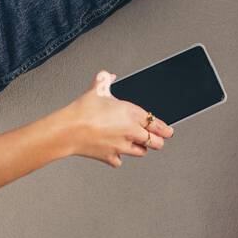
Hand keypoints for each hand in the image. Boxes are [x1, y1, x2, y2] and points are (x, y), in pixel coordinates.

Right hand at [58, 71, 174, 165]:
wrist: (68, 130)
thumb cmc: (83, 110)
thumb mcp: (97, 89)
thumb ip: (105, 80)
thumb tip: (107, 75)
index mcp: (132, 114)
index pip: (157, 124)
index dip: (165, 129)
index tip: (169, 131)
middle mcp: (130, 132)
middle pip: (155, 142)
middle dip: (158, 140)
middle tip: (159, 140)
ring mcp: (121, 146)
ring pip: (141, 152)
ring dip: (142, 149)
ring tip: (140, 145)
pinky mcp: (110, 157)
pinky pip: (119, 161)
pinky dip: (118, 158)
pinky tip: (116, 153)